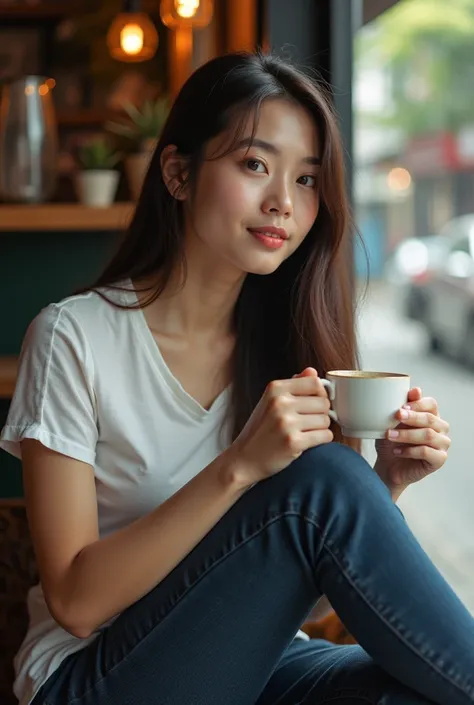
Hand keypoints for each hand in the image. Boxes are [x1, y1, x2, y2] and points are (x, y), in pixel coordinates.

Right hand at [230, 367, 332, 484]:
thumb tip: (312, 371)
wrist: (244, 459)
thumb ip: (293, 385)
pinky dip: (321, 440)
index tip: (315, 403)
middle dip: (321, 413)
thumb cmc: (260, 430)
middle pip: (323, 402)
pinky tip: (307, 442)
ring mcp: (287, 423)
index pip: (315, 383)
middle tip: (308, 422)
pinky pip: (325, 436)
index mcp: (275, 389)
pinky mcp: (294, 442)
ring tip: (305, 432)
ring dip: (321, 428)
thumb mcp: (271, 401)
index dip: (320, 394)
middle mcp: (280, 403)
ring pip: (326, 420)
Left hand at [374, 387, 450, 498]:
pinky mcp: (439, 459)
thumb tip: (416, 389)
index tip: (401, 407)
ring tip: (390, 435)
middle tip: (395, 417)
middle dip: (412, 417)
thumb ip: (404, 406)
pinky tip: (397, 451)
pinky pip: (427, 452)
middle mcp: (440, 428)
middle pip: (430, 419)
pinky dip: (409, 451)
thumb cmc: (392, 441)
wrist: (388, 465)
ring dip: (407, 434)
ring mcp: (442, 444)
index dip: (417, 404)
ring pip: (428, 435)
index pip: (431, 404)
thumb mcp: (393, 422)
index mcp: (431, 415)